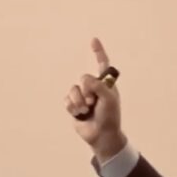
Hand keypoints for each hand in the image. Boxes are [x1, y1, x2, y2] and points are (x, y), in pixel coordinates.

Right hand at [64, 38, 125, 161]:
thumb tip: (85, 80)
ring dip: (79, 102)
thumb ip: (98, 86)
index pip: (102, 64)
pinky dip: (73, 107)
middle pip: (83, 78)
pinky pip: (67, 100)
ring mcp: (83, 96)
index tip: (93, 40)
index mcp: (105, 84)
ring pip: (73, 90)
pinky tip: (80, 115)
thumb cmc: (110, 117)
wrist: (101, 135)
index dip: (98, 52)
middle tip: (94, 102)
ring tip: (87, 111)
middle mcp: (94, 87)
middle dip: (87, 91)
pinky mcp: (74, 106)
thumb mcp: (109, 99)